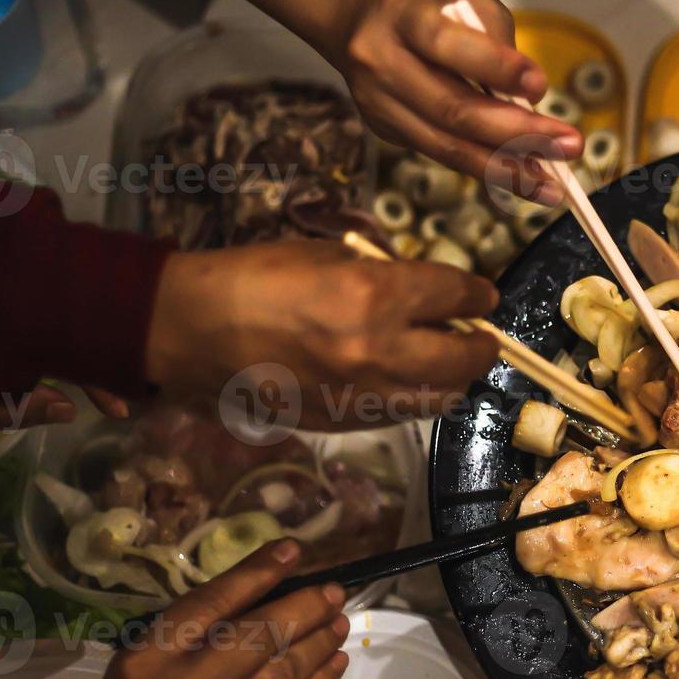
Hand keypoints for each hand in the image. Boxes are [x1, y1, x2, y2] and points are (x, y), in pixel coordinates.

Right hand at [61, 539, 349, 678]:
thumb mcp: (134, 674)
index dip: (257, 573)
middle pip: (259, 635)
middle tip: (333, 591)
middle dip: (305, 606)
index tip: (292, 550)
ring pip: (284, 672)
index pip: (210, 603)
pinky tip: (333, 661)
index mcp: (146, 662)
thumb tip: (258, 591)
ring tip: (339, 620)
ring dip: (320, 641)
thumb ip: (186, 638)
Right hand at [144, 239, 499, 429]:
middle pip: (462, 360)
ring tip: (448, 364)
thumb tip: (424, 292)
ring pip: (439, 398)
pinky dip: (414, 397)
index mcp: (376, 297)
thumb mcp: (328, 255)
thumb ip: (383, 274)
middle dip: (480, 347)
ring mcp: (363, 396)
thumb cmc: (256, 276)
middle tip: (480, 337)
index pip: (454, 297)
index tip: (484, 296)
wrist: (194, 330)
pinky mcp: (344, 423)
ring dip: (452, 379)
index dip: (477, 295)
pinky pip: (400, 414)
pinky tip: (406, 381)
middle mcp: (379, 352)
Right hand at [333, 0, 581, 201]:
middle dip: (517, 135)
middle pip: (454, 110)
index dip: (498, 70)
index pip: (450, 47)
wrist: (350, 11)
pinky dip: (485, 168)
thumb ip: (494, 36)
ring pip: (447, 147)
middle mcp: (383, 63)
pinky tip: (522, 179)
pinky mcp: (385, 129)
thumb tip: (528, 98)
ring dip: (506, 170)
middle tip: (568, 146)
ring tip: (551, 187)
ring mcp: (379, 104)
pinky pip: (442, 153)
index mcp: (403, 16)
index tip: (540, 87)